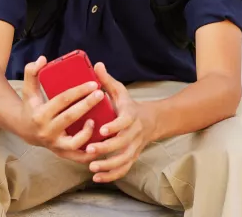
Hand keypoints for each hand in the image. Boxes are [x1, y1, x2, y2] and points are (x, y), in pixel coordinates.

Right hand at [19, 56, 104, 163]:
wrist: (25, 131)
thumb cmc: (32, 107)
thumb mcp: (29, 91)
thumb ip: (32, 73)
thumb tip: (42, 58)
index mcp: (40, 114)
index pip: (62, 100)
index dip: (78, 91)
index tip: (94, 83)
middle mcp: (46, 131)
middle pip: (69, 118)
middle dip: (87, 105)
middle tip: (102, 94)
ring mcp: (54, 144)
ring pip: (73, 143)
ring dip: (87, 133)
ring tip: (96, 120)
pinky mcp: (61, 153)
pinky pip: (76, 156)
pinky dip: (88, 152)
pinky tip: (99, 141)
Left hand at [85, 63, 156, 182]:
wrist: (152, 120)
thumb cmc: (129, 106)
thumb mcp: (121, 91)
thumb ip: (107, 81)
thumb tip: (96, 65)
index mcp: (131, 115)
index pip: (125, 121)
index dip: (115, 126)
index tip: (101, 130)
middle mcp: (135, 132)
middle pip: (123, 143)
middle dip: (107, 148)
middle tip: (90, 149)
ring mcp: (134, 146)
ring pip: (124, 159)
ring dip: (108, 164)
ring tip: (92, 167)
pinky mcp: (133, 156)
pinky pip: (124, 169)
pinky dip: (112, 175)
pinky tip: (97, 176)